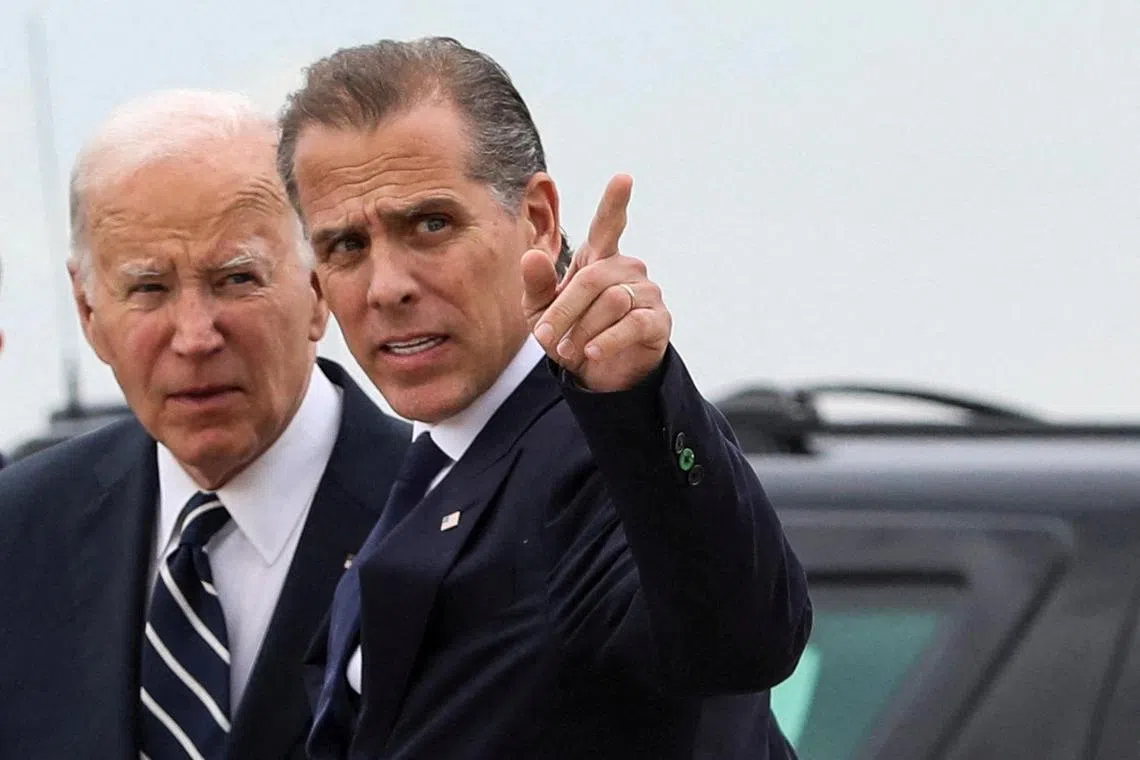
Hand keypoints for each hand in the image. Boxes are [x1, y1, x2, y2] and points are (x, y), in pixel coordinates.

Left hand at [522, 174, 671, 392]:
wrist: (597, 374)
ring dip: (582, 330)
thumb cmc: (569, 333)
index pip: (608, 224)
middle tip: (545, 338)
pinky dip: (607, 341)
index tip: (623, 178)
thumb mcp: (541, 312)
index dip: (615, 202)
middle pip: (593, 279)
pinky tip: (592, 353)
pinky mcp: (657, 320)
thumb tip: (531, 255)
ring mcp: (646, 292)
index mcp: (598, 258)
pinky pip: (632, 323)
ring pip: (612, 301)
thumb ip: (536, 284)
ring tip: (569, 351)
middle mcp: (626, 268)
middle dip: (564, 310)